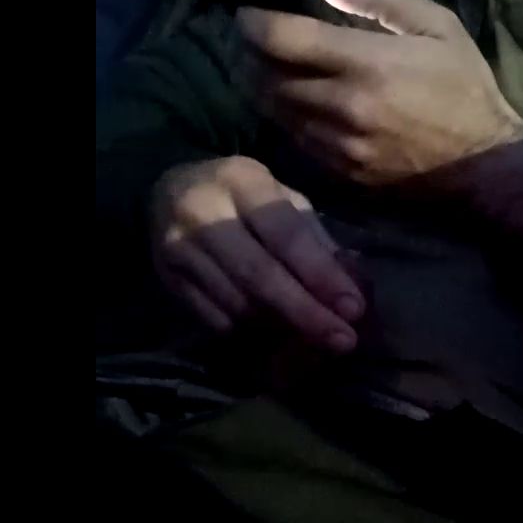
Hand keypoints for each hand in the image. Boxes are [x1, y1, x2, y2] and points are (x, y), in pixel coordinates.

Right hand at [150, 156, 364, 351]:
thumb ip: (317, 239)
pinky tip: (278, 337)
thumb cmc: (243, 198)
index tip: (353, 308)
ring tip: (317, 341)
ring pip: (238, 304)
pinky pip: (216, 320)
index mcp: (242, 181)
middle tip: (342, 340)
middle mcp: (204, 212)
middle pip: (259, 275)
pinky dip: (253, 333)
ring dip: (283, 328)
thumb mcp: (282, 199)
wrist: (169, 193)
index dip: (321, 275)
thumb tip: (354, 286)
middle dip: (306, 313)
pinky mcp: (168, 280)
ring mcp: (180, 249)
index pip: (287, 235)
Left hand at [237, 0, 522, 233]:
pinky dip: (292, 123)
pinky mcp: (345, 174)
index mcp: (365, 63)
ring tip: (271, 75)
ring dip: (268, 92)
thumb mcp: (439, 27)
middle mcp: (343, 106)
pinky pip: (301, 143)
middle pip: (270, 79)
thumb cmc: (465, 89)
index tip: (247, 17)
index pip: (283, 39)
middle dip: (255, 59)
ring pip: (280, 114)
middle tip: (257, 47)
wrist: (486, 167)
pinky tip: (302, 110)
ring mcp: (341, 145)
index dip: (254, 24)